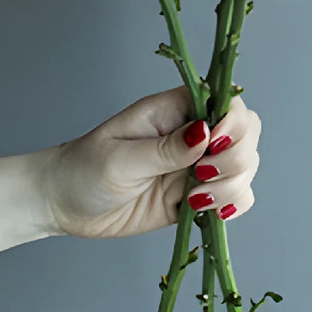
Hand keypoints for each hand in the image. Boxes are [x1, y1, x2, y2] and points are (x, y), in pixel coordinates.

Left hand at [44, 85, 261, 238]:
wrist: (66, 203)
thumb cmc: (85, 168)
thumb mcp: (120, 158)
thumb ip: (164, 149)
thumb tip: (204, 132)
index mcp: (174, 109)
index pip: (225, 101)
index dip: (232, 122)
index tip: (212, 146)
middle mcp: (193, 133)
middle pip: (246, 132)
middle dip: (236, 157)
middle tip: (202, 175)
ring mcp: (197, 165)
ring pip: (245, 166)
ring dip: (233, 185)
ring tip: (196, 199)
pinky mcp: (196, 195)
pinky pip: (234, 196)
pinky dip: (233, 205)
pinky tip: (208, 211)